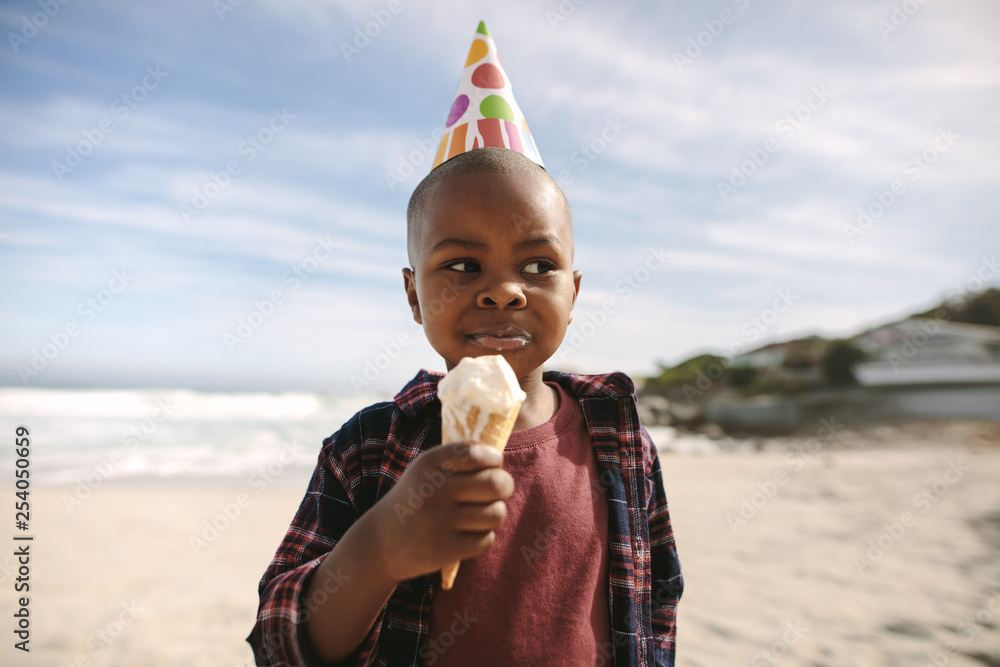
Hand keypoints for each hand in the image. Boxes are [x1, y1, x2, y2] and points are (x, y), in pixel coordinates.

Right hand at [371, 443, 512, 582]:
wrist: (381, 541)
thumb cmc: (415, 498)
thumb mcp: (426, 468)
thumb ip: (459, 456)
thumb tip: (497, 455)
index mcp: (428, 464)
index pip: (476, 453)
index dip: (494, 459)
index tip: (493, 464)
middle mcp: (433, 490)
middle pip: (495, 484)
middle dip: (505, 485)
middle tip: (499, 489)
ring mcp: (439, 522)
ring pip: (496, 513)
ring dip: (494, 513)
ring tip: (482, 512)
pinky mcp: (445, 550)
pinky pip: (487, 540)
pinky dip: (483, 537)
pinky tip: (469, 533)